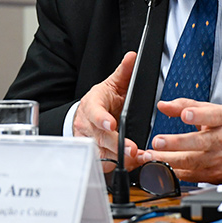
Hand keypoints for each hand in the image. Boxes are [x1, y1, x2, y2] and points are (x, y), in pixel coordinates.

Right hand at [72, 51, 141, 170]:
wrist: (84, 115)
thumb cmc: (101, 100)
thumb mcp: (112, 84)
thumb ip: (123, 72)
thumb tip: (132, 57)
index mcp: (92, 105)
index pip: (94, 112)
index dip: (102, 119)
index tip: (111, 123)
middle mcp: (87, 124)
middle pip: (99, 136)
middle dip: (116, 144)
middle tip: (132, 149)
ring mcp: (87, 140)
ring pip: (101, 152)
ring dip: (119, 157)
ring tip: (137, 159)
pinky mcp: (91, 153)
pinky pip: (102, 163)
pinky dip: (116, 165)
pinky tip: (131, 164)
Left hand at [137, 99, 221, 183]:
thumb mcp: (216, 110)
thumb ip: (187, 105)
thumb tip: (164, 105)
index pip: (212, 116)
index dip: (198, 116)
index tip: (185, 115)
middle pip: (198, 142)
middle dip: (175, 143)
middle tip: (157, 142)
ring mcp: (220, 160)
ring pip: (192, 162)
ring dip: (168, 161)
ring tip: (151, 157)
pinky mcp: (216, 176)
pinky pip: (192, 175)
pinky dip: (174, 172)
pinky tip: (160, 168)